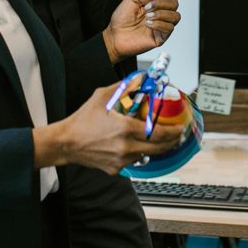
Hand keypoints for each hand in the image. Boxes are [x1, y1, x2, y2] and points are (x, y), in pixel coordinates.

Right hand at [44, 85, 184, 174]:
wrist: (66, 143)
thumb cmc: (82, 120)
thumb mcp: (103, 97)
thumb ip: (124, 87)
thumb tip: (140, 79)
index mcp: (125, 129)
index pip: (158, 133)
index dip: (174, 131)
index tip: (180, 127)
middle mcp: (125, 147)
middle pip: (159, 148)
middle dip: (172, 142)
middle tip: (177, 134)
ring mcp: (121, 161)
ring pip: (147, 155)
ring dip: (156, 148)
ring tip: (161, 139)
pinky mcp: (115, 169)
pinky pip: (133, 161)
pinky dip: (138, 153)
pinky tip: (138, 145)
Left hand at [103, 0, 179, 62]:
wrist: (115, 36)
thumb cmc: (121, 20)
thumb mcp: (132, 1)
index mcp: (155, 5)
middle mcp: (161, 15)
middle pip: (175, 4)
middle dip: (161, 3)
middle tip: (147, 7)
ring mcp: (162, 26)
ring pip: (175, 16)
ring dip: (160, 14)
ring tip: (147, 16)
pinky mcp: (161, 37)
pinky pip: (169, 28)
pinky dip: (158, 24)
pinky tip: (148, 24)